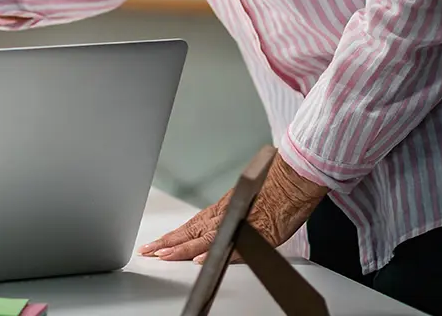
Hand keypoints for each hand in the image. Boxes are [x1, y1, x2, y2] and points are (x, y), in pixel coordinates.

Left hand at [138, 155, 326, 262]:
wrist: (293, 180)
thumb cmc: (272, 187)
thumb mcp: (243, 201)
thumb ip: (229, 214)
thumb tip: (218, 222)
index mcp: (221, 211)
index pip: (189, 228)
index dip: (171, 238)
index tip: (154, 246)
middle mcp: (225, 216)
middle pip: (191, 234)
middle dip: (168, 245)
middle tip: (148, 253)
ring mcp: (239, 224)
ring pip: (206, 240)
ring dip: (184, 250)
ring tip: (165, 257)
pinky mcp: (255, 233)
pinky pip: (234, 247)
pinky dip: (217, 254)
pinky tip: (202, 260)